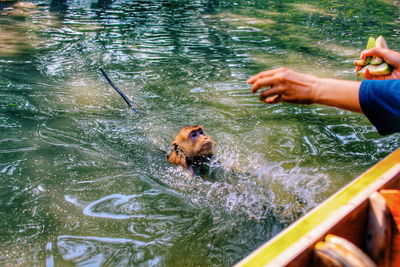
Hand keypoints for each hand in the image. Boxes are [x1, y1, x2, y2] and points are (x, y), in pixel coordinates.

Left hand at [247, 67, 361, 111]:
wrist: (316, 88)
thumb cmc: (304, 82)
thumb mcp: (290, 75)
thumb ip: (278, 77)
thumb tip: (266, 81)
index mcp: (281, 71)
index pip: (262, 74)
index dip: (253, 79)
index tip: (248, 82)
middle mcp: (280, 78)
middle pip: (260, 82)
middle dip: (253, 87)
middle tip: (252, 91)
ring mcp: (282, 88)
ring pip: (264, 93)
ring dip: (260, 96)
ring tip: (261, 97)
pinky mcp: (285, 97)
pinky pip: (272, 100)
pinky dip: (268, 101)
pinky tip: (268, 101)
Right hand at [359, 48, 399, 79]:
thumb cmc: (398, 60)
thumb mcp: (386, 52)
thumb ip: (375, 51)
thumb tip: (364, 52)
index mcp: (381, 57)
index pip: (369, 56)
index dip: (364, 55)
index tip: (363, 55)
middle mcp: (378, 65)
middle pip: (366, 64)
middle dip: (360, 63)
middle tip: (357, 62)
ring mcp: (377, 72)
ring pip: (365, 71)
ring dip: (360, 69)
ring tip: (357, 67)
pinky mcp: (377, 79)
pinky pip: (369, 77)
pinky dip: (365, 74)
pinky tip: (366, 70)